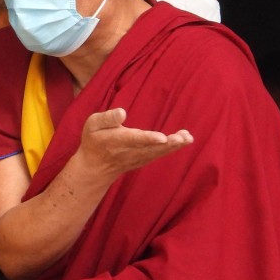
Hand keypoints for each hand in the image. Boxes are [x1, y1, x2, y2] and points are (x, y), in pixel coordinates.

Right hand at [76, 108, 192, 181]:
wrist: (95, 167)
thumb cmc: (94, 140)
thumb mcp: (92, 125)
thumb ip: (107, 118)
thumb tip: (122, 112)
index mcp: (117, 141)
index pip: (134, 139)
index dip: (148, 139)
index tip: (162, 138)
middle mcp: (130, 151)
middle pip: (151, 148)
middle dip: (168, 144)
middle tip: (183, 138)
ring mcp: (139, 157)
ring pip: (158, 152)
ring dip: (174, 145)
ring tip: (187, 137)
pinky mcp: (145, 159)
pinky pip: (160, 154)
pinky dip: (173, 148)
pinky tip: (184, 139)